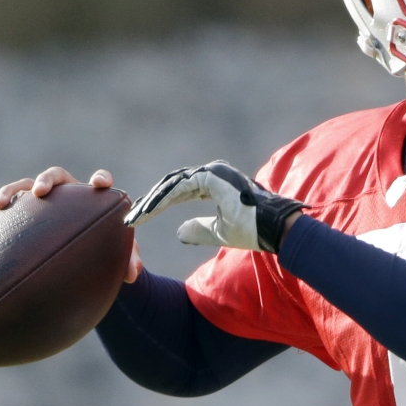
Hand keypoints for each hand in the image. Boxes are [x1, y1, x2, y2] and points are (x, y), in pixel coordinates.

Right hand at [0, 167, 143, 282]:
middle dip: (46, 180)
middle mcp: (66, 195)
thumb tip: (132, 276)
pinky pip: (4, 212)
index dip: (101, 179)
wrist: (79, 260)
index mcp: (92, 199)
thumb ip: (129, 261)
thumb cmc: (102, 252)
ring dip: (10, 192)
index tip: (100, 184)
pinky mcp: (20, 216)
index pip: (99, 182)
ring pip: (23, 188)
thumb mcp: (118, 257)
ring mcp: (41, 203)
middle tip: (40, 192)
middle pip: (55, 177)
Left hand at [124, 161, 305, 252]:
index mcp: (213, 183)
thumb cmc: (252, 230)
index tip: (139, 218)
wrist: (275, 229)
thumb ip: (200, 229)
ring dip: (151, 202)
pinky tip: (148, 213)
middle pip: (171, 185)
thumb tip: (178, 232)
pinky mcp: (212, 177)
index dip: (158, 204)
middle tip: (130, 218)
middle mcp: (212, 173)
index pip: (178, 191)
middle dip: (149, 202)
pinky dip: (163, 200)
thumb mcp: (219, 233)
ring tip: (134, 218)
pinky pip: (180, 188)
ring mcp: (212, 172)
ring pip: (172, 184)